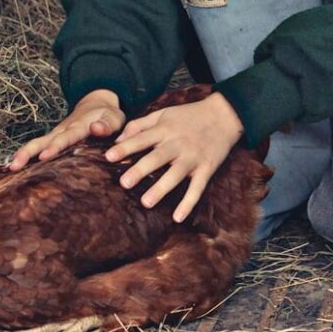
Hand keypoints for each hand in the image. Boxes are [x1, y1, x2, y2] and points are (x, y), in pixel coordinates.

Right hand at [8, 89, 124, 169]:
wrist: (97, 104)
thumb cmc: (108, 116)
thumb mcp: (114, 118)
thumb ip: (107, 125)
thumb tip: (95, 128)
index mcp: (79, 126)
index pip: (66, 138)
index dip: (55, 147)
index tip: (44, 156)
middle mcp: (63, 130)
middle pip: (44, 141)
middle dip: (30, 153)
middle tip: (16, 164)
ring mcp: (55, 134)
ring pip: (36, 143)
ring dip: (23, 154)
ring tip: (10, 167)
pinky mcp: (52, 139)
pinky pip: (36, 147)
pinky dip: (24, 155)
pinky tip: (12, 167)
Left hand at [104, 92, 243, 222]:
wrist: (223, 115)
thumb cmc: (189, 115)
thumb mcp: (164, 113)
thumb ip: (140, 124)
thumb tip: (119, 138)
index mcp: (165, 129)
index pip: (142, 139)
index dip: (125, 147)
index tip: (109, 156)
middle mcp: (178, 143)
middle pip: (157, 158)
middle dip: (140, 170)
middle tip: (123, 183)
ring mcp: (193, 157)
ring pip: (175, 175)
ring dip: (161, 189)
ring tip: (146, 202)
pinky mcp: (206, 168)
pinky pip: (197, 188)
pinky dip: (189, 203)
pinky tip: (178, 217)